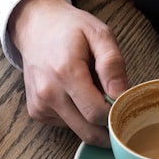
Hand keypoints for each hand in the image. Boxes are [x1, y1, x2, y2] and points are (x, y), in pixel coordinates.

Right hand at [9, 0, 126, 145]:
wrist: (35, 27)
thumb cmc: (69, 29)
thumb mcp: (99, 34)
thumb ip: (112, 63)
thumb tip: (121, 94)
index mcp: (66, 72)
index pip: (96, 113)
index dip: (115, 114)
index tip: (123, 104)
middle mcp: (49, 93)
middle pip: (88, 131)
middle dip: (106, 126)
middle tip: (116, 109)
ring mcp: (40, 105)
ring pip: (78, 130)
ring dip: (90, 119)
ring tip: (91, 92)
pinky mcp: (37, 112)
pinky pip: (65, 125)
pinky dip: (76, 115)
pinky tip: (74, 94)